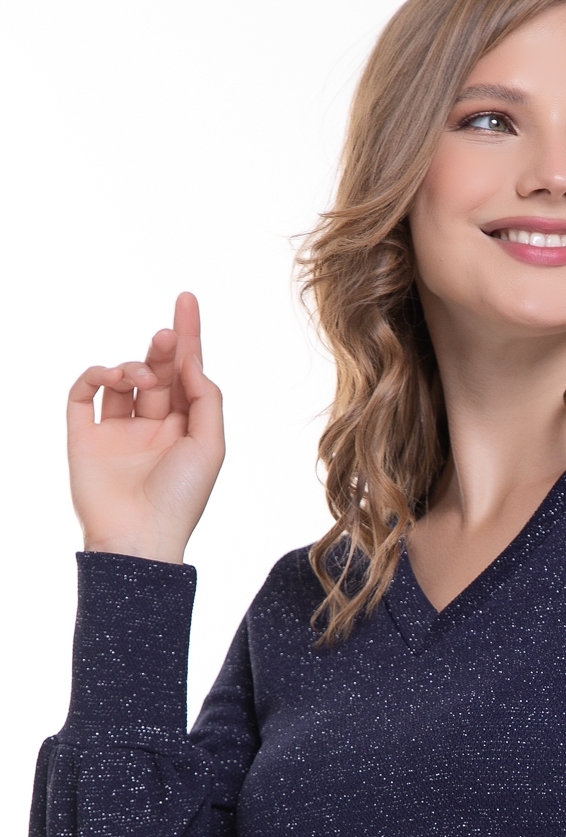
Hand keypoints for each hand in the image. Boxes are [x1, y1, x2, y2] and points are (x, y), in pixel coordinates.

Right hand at [67, 291, 224, 564]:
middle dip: (161, 348)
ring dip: (131, 366)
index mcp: (184, 430)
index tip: (186, 300)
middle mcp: (151, 427)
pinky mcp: (83, 436)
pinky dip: (95, 375)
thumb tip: (190, 360)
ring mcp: (116, 431)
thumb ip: (206, 397)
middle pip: (155, 371)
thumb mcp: (210, 444)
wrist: (138, 536)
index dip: (188, 337)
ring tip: (138, 376)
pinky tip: (111, 377)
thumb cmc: (181, 498)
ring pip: (121, 378)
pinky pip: (83, 392)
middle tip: (164, 336)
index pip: (185, 374)